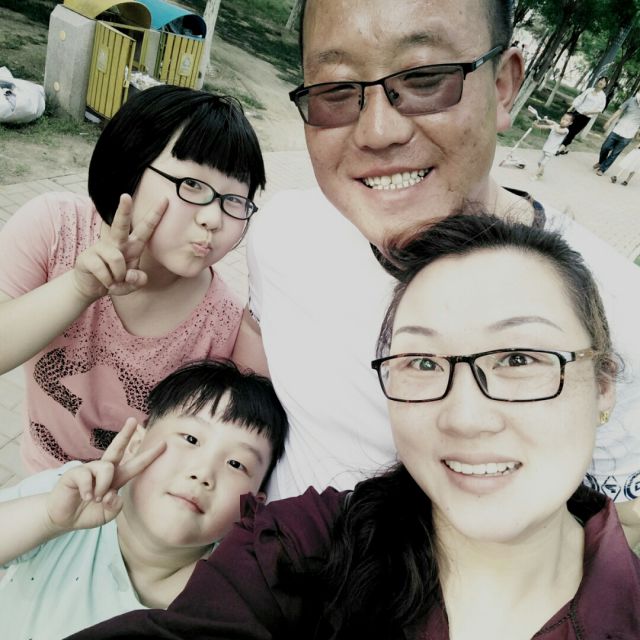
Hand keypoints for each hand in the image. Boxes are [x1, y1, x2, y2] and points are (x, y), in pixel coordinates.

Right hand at [45, 418, 165, 533]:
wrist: (63, 518)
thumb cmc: (88, 512)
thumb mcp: (108, 514)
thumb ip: (115, 505)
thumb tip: (111, 494)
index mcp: (116, 478)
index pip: (136, 465)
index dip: (150, 455)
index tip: (164, 443)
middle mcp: (104, 469)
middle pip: (117, 448)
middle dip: (125, 434)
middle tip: (132, 420)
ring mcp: (89, 469)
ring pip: (106, 469)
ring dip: (103, 487)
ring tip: (94, 498)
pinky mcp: (75, 472)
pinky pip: (87, 476)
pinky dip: (88, 490)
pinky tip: (84, 497)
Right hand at [73, 194, 167, 300]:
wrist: (91, 287)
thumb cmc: (115, 280)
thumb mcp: (132, 284)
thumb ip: (138, 280)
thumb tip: (129, 274)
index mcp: (132, 246)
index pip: (145, 228)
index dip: (155, 215)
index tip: (165, 200)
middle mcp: (116, 243)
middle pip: (120, 225)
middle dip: (123, 210)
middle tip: (125, 195)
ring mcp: (100, 248)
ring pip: (116, 258)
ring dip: (119, 275)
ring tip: (115, 281)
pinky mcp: (87, 257)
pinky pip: (103, 270)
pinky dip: (108, 281)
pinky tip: (106, 282)